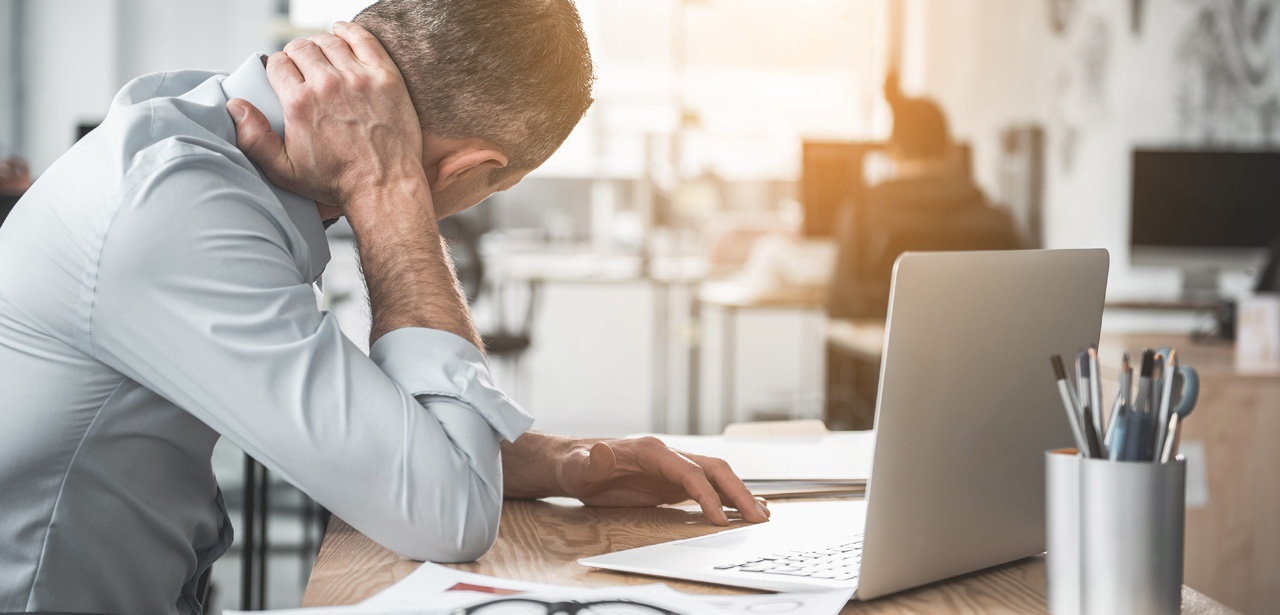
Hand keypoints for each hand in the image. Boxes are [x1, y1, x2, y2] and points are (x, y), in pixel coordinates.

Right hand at [226, 22, 424, 208]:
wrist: (384, 187)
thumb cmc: (336, 182)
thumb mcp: (285, 171)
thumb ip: (254, 139)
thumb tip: (236, 106)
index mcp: (299, 103)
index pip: (277, 64)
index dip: (277, 67)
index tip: (283, 74)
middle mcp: (327, 85)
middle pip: (301, 48)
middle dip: (296, 54)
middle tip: (302, 66)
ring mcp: (359, 78)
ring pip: (330, 41)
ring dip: (320, 43)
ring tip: (321, 54)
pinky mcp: (386, 77)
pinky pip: (363, 39)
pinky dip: (349, 31)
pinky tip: (341, 32)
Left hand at [555, 437, 770, 525]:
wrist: (576, 465)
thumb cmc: (578, 465)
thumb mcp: (579, 465)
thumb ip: (592, 462)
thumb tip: (600, 452)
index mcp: (653, 451)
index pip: (690, 472)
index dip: (707, 494)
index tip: (720, 519)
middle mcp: (670, 456)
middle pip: (714, 470)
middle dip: (738, 492)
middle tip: (758, 518)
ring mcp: (674, 468)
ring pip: (717, 477)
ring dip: (740, 495)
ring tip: (762, 515)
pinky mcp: (673, 483)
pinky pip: (707, 488)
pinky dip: (727, 498)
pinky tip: (743, 510)